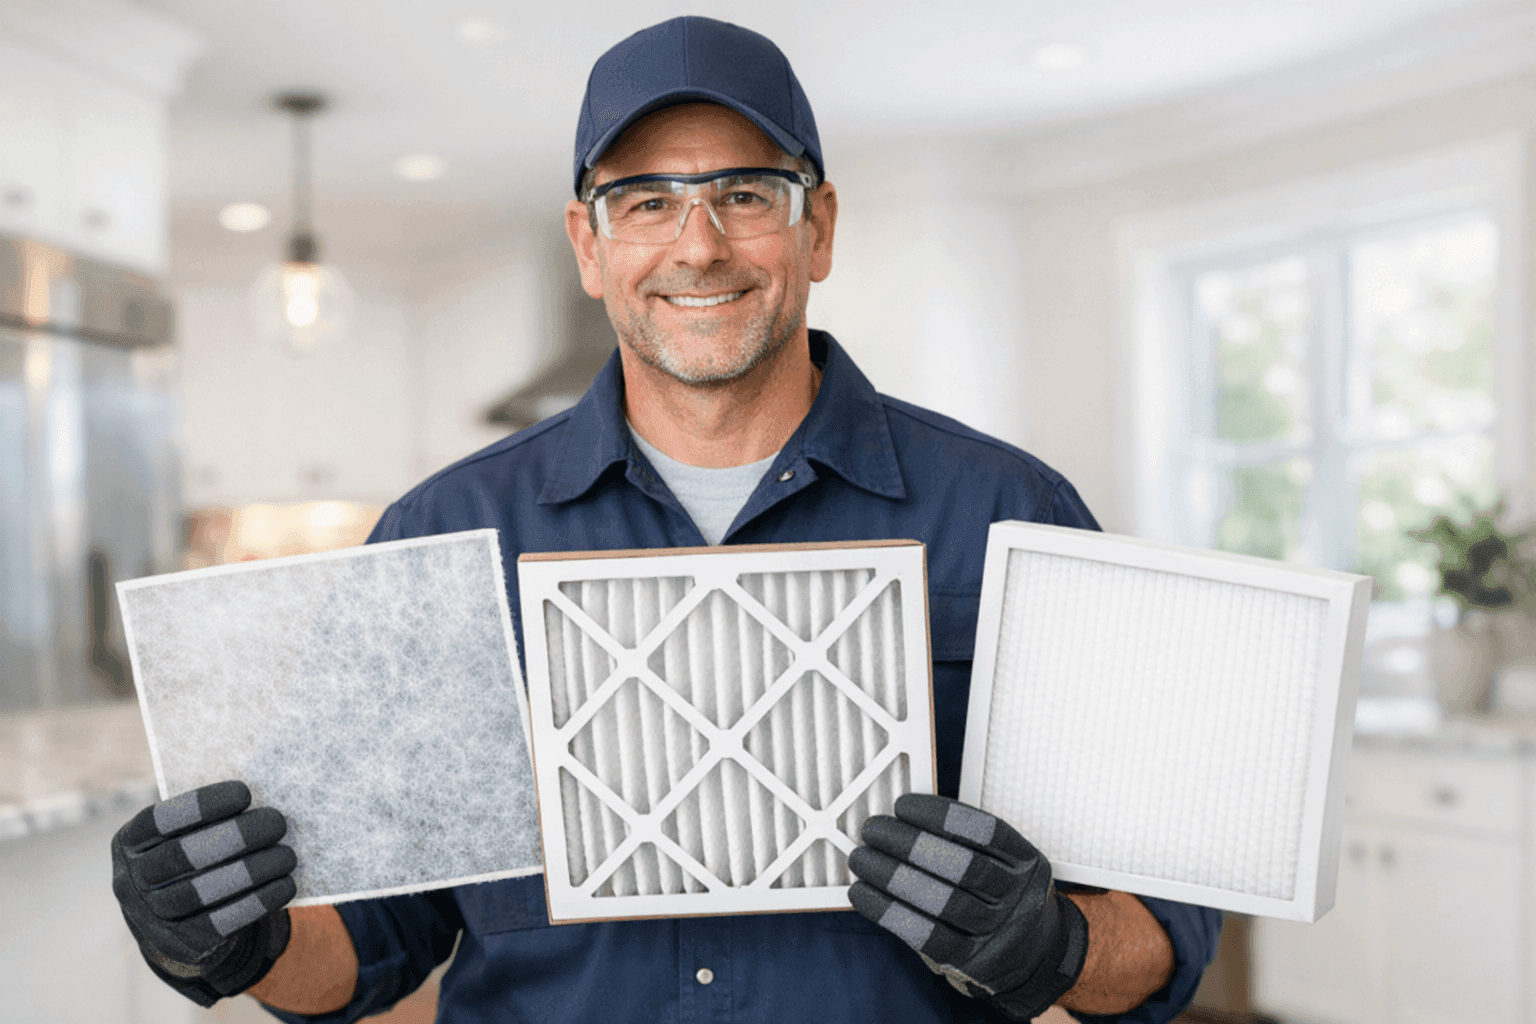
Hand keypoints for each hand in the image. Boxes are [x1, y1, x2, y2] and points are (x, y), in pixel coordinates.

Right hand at [111, 781, 297, 1006]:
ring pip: (201, 892)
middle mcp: (131, 881)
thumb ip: (208, 819)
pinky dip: (257, 903)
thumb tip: (261, 796)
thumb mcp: (184, 835)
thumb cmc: (191, 859)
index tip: (245, 792)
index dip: (202, 805)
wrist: (176, 920)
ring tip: (287, 855)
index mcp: (129, 843)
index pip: (159, 820)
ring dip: (251, 871)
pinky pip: (220, 924)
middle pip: (182, 856)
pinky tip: (285, 885)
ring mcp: (151, 917)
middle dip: (235, 836)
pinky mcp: (181, 944)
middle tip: (277, 822)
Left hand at [848, 794, 1087, 1020]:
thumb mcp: (1002, 863)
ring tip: (862, 859)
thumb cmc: (1000, 897)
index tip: (903, 805)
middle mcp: (1018, 897)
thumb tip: (901, 820)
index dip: (941, 815)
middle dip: (910, 844)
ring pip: (944, 902)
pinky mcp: (971, 962)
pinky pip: (927, 937)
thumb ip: (962, 842)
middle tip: (873, 829)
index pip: (986, 832)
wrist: (1032, 955)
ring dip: (894, 877)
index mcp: (1026, 862)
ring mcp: (997, 933)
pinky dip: (889, 913)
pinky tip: (864, 895)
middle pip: (963, 866)